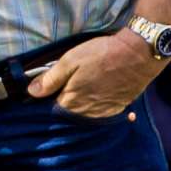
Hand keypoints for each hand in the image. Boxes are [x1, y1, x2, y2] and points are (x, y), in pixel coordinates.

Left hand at [28, 30, 165, 117]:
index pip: (52, 108)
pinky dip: (96, 110)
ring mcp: (105, 111)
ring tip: (82, 94)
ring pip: (86, 117)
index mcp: (72, 100)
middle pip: (69, 115)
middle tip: (64, 91)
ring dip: (80, 109)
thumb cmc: (102, 54)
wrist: (138, 55)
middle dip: (64, 106)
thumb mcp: (71, 60)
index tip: (46, 92)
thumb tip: (32, 92)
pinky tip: (96, 99)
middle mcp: (88, 111)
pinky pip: (102, 115)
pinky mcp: (119, 108)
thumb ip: (51, 78)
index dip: (48, 100)